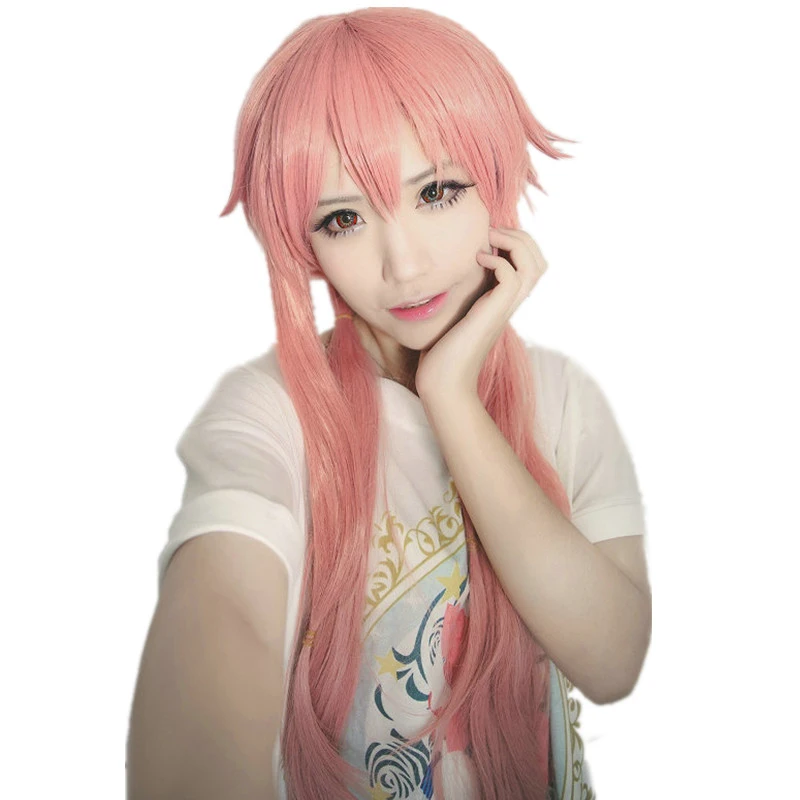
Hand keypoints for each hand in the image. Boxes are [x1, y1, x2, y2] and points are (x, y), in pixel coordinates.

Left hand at [415, 226, 547, 401]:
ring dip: (514, 243)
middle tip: (492, 233)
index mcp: (504, 302)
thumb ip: (460, 296)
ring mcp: (504, 309)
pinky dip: (498, 260)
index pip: (532, 265)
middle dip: (521, 237)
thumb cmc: (443, 354)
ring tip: (489, 240)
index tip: (490, 237)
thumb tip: (449, 276)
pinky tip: (477, 260)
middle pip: (540, 262)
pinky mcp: (493, 313)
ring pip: (535, 265)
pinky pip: (513, 276)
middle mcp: (510, 305)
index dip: (519, 243)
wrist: (443, 384)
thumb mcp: (453, 315)